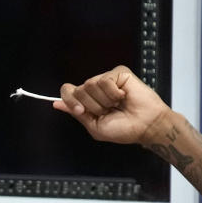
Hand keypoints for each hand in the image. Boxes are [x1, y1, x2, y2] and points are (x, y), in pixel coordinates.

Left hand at [53, 66, 169, 145]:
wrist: (144, 125)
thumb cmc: (123, 129)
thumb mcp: (95, 126)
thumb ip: (77, 113)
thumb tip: (56, 104)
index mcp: (87, 101)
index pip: (67, 91)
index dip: (71, 101)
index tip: (82, 111)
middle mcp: (94, 88)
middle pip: (78, 90)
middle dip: (92, 105)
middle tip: (108, 111)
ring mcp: (106, 79)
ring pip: (90, 84)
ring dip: (104, 101)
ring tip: (117, 104)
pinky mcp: (118, 73)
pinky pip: (105, 80)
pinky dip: (113, 93)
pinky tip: (122, 96)